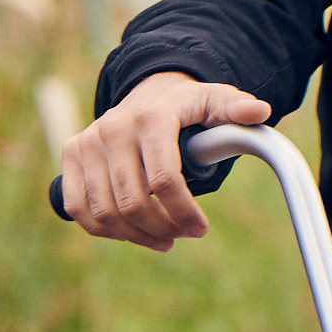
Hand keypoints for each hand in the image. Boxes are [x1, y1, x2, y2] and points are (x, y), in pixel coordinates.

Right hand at [57, 70, 274, 249]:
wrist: (149, 92)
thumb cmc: (189, 105)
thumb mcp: (216, 100)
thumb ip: (237, 108)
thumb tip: (260, 111)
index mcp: (151, 117)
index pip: (163, 178)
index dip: (183, 212)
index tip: (202, 229)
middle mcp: (112, 128)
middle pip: (133, 201)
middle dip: (163, 227)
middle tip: (185, 235)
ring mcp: (87, 142)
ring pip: (105, 211)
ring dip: (136, 235)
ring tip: (164, 240)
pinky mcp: (71, 155)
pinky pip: (79, 208)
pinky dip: (105, 230)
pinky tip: (133, 233)